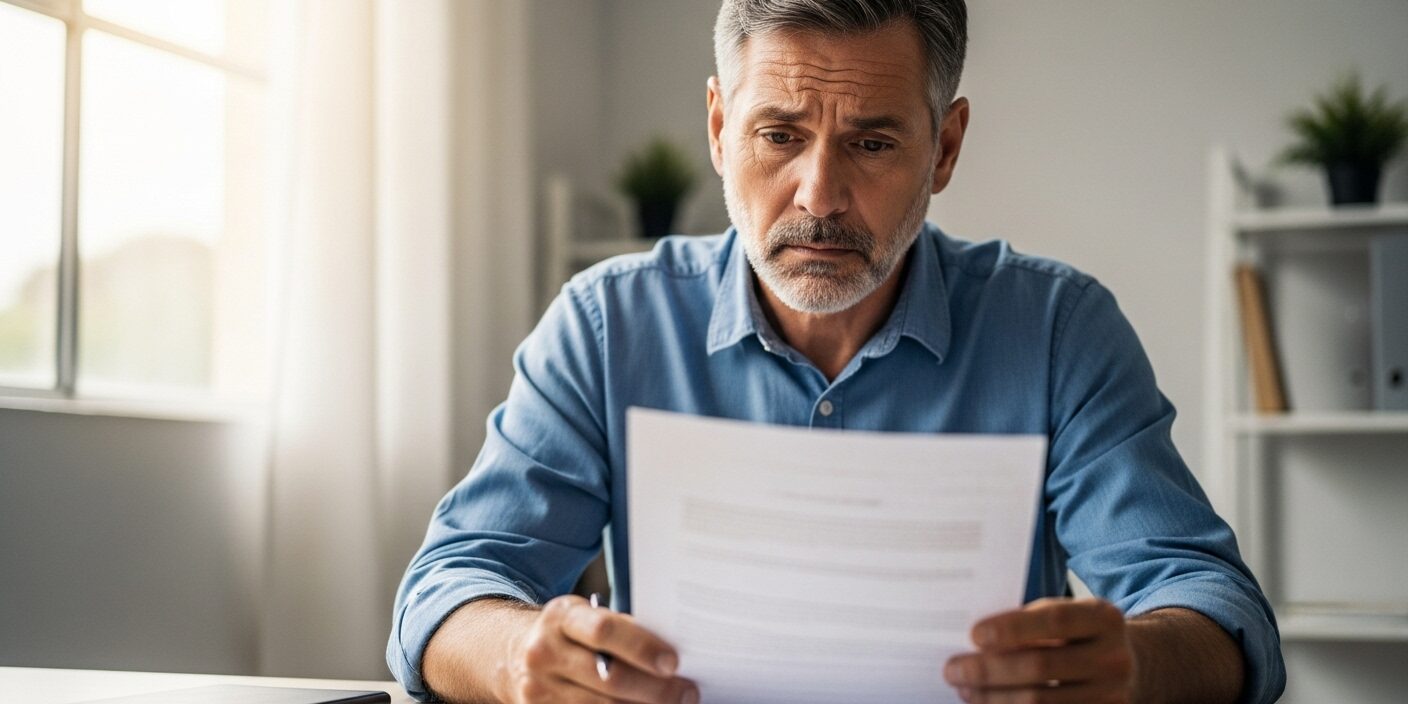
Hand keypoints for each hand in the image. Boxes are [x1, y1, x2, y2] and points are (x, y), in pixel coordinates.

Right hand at [504, 594, 698, 703]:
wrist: (514, 654)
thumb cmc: (569, 633)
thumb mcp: (587, 616)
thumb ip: (621, 629)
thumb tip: (671, 653)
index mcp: (561, 617)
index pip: (603, 631)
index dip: (641, 647)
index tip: (673, 662)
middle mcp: (544, 652)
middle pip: (608, 678)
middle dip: (655, 689)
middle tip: (687, 692)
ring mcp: (538, 689)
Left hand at [943, 597, 1135, 702]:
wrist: (1127, 666)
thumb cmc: (1078, 635)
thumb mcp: (1067, 616)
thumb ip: (1031, 623)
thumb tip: (976, 642)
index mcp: (1103, 617)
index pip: (1055, 620)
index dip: (1013, 628)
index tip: (974, 635)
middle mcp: (1113, 658)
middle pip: (1041, 667)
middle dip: (989, 670)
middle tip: (952, 669)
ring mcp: (1112, 695)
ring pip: (1040, 702)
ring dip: (993, 697)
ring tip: (964, 690)